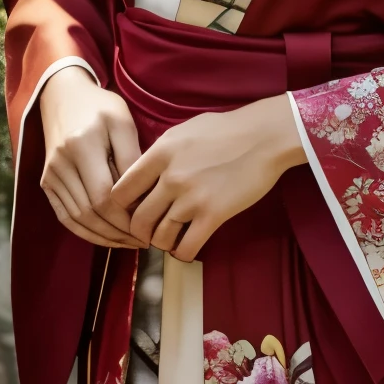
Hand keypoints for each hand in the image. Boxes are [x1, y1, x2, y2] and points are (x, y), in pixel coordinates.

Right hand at [39, 64, 142, 247]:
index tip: (148, 224)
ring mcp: (50, 175)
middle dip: (118, 232)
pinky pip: (65, 216)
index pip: (104, 196)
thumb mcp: (122, 122)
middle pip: (90, 212)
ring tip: (129, 242)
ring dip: (104, 237)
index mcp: (82, 146)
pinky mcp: (46, 182)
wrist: (63, 96)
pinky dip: (86, 231)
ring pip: (77, 219)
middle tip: (143, 240)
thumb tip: (141, 195)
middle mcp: (61, 164)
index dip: (126, 217)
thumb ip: (131, 157)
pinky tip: (106, 237)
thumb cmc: (100, 107)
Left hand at [111, 94, 305, 262]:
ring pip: (159, 237)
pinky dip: (182, 253)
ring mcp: (191, 198)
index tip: (132, 211)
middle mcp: (170, 177)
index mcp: (159, 153)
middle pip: (138, 220)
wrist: (263, 136)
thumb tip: (143, 172)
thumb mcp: (183, 130)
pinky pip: (185, 247)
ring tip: (171, 238)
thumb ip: (160, 152)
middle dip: (140, 232)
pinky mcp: (213, 215)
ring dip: (162, 242)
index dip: (121, 207)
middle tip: (149, 232)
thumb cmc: (225, 129)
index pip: (120, 191)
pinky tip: (186, 248)